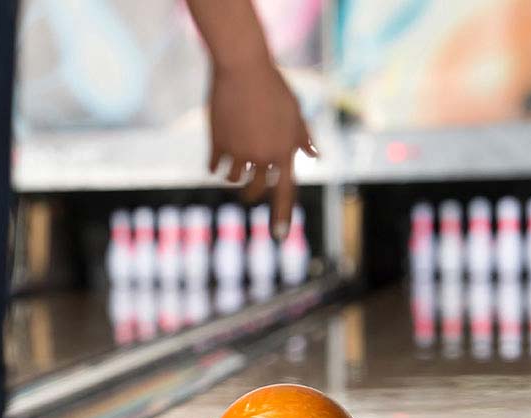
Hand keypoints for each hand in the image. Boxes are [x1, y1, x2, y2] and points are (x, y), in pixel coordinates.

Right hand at [207, 59, 316, 239]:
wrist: (243, 67)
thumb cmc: (272, 86)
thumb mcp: (294, 111)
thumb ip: (302, 137)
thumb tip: (315, 157)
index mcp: (285, 150)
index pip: (286, 191)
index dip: (282, 216)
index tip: (279, 238)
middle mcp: (264, 155)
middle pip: (256, 190)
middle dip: (251, 192)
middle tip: (248, 190)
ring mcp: (240, 151)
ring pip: (233, 179)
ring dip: (232, 174)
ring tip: (233, 157)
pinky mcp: (219, 144)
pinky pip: (215, 166)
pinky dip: (215, 163)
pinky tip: (217, 149)